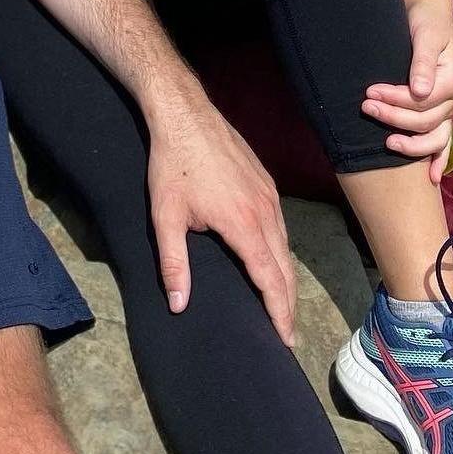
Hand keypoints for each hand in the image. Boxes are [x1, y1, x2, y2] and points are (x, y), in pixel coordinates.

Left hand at [146, 106, 296, 345]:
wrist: (184, 114)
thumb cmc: (172, 164)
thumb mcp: (165, 216)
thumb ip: (173, 263)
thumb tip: (178, 304)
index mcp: (244, 224)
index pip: (271, 280)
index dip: (279, 313)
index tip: (284, 339)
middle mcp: (264, 211)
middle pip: (285, 268)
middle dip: (287, 302)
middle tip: (286, 332)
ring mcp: (268, 194)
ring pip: (285, 245)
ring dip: (285, 276)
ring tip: (280, 302)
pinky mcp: (265, 181)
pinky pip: (280, 224)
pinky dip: (280, 249)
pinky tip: (271, 258)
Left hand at [363, 0, 452, 183]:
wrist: (429, 12)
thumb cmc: (426, 21)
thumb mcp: (425, 35)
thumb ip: (422, 62)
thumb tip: (419, 91)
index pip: (422, 102)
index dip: (395, 101)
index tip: (370, 92)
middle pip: (425, 121)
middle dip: (393, 118)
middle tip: (365, 107)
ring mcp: (450, 106)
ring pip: (433, 136)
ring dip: (410, 143)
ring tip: (385, 143)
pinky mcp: (441, 108)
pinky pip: (443, 139)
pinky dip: (437, 157)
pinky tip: (430, 177)